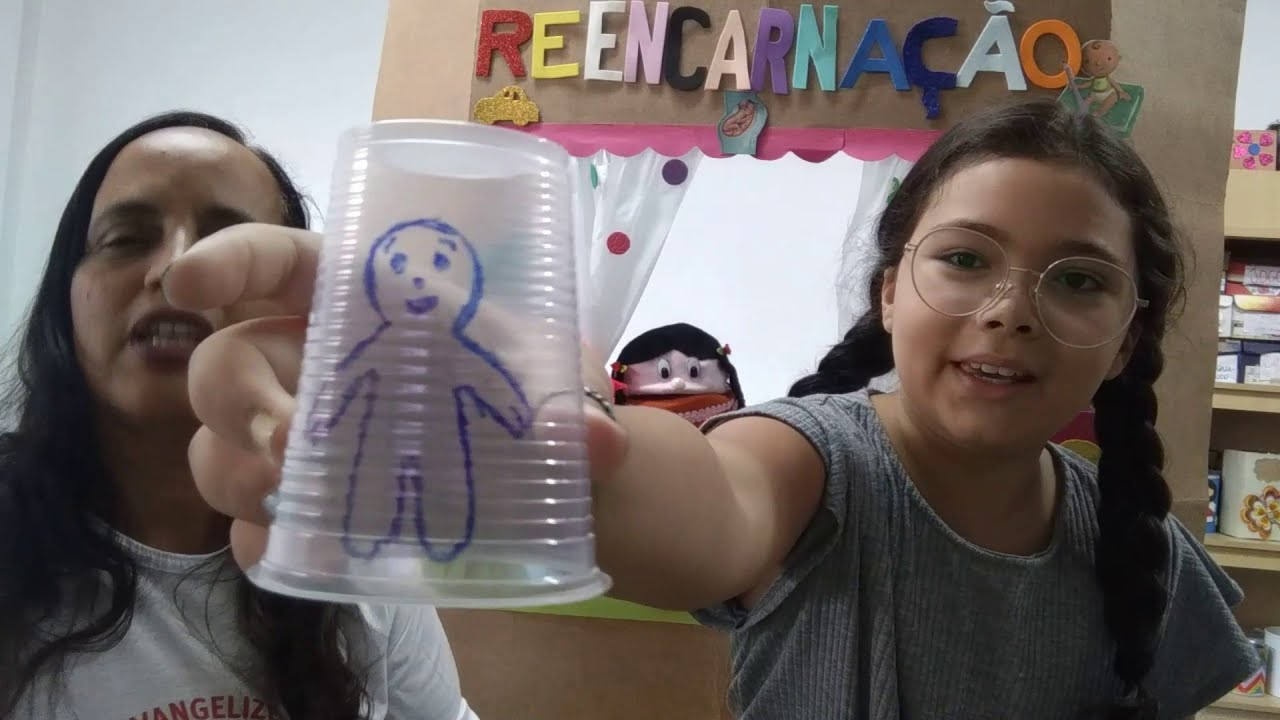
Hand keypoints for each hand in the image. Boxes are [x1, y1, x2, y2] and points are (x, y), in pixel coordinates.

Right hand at [171, 223, 627, 568]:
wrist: (542, 475)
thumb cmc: (534, 393)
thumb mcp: (554, 377)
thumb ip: (571, 397)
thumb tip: (596, 442)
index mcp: (357, 301)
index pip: (274, 259)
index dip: (225, 259)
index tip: (188, 282)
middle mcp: (309, 363)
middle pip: (221, 365)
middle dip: (236, 401)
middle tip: (289, 442)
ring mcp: (295, 440)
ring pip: (217, 448)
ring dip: (239, 474)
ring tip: (294, 502)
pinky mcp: (301, 511)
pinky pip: (246, 528)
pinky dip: (261, 540)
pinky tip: (298, 551)